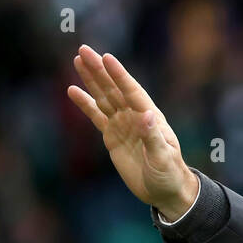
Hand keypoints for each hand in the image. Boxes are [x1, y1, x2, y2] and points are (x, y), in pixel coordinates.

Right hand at [67, 45, 198, 220]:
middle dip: (100, 70)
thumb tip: (146, 115)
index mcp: (150, 118)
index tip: (106, 58)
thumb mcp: (163, 158)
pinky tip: (73, 90)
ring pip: (104, 97)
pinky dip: (85, 104)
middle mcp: (135, 116)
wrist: (164, 192)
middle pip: (114, 89)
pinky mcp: (113, 136)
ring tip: (78, 60)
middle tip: (84, 50)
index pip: (132, 92)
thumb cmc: (169, 174)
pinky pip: (96, 116)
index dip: (119, 75)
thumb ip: (153, 138)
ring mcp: (123, 125)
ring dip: (92, 80)